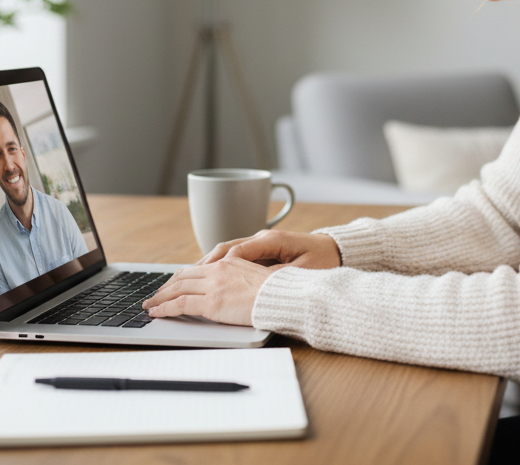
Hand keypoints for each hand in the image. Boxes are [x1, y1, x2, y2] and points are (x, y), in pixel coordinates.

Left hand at [142, 257, 277, 325]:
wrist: (285, 297)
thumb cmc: (278, 292)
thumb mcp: (257, 277)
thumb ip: (240, 278)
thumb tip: (232, 288)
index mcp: (229, 262)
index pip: (197, 268)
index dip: (181, 277)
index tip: (172, 284)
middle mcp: (218, 270)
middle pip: (183, 276)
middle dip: (166, 287)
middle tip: (156, 295)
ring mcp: (214, 286)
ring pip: (177, 288)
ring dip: (160, 297)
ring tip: (150, 305)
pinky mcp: (212, 303)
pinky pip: (180, 304)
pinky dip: (165, 308)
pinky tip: (157, 313)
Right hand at [198, 229, 340, 269]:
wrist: (337, 250)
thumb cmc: (323, 260)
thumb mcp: (303, 271)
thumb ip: (278, 274)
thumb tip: (254, 281)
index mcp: (271, 240)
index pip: (237, 252)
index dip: (218, 266)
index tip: (204, 280)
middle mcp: (262, 238)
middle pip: (225, 249)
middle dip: (204, 265)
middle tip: (182, 280)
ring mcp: (260, 243)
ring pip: (226, 251)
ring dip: (208, 265)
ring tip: (187, 279)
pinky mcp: (262, 250)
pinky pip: (234, 256)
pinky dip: (219, 265)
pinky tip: (207, 277)